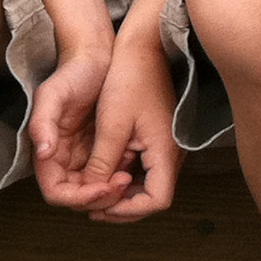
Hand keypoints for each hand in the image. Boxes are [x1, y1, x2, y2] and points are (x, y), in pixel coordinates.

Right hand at [29, 49, 130, 212]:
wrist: (96, 57)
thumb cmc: (72, 74)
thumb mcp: (52, 94)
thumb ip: (42, 123)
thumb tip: (42, 152)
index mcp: (49, 154)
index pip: (58, 193)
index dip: (79, 197)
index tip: (104, 187)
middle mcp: (65, 161)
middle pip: (79, 198)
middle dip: (101, 197)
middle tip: (125, 182)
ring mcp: (85, 157)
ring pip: (97, 190)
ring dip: (113, 191)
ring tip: (131, 176)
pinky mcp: (104, 150)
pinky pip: (112, 174)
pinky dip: (122, 176)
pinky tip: (136, 166)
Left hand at [77, 34, 181, 223]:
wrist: (143, 49)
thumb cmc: (130, 80)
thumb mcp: (111, 124)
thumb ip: (102, 163)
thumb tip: (90, 193)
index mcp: (165, 150)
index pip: (157, 201)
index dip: (128, 210)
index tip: (100, 206)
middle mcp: (171, 153)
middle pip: (152, 198)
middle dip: (121, 206)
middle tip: (91, 205)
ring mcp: (166, 147)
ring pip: (146, 185)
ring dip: (120, 193)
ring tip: (92, 189)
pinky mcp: (157, 139)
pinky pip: (143, 169)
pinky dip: (123, 177)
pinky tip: (103, 172)